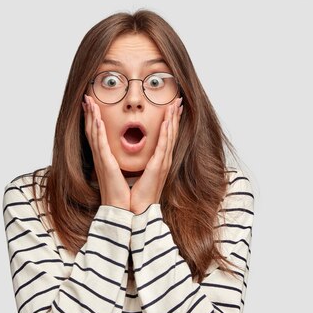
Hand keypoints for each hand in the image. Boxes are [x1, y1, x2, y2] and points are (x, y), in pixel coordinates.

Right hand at [82, 94, 130, 210]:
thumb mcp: (124, 174)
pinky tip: (97, 121)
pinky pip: (100, 146)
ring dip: (91, 117)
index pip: (98, 134)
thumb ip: (121, 163)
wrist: (124, 209)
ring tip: (89, 102)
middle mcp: (101, 157)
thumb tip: (123, 158)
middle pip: (92, 130)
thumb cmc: (125, 194)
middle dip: (89, 113)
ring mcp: (102, 160)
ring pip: (94, 134)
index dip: (94, 119)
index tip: (93, 105)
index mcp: (106, 158)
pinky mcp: (106, 165)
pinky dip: (98, 132)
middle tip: (87, 98)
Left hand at [130, 97, 182, 214]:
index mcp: (158, 162)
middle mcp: (163, 161)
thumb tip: (135, 157)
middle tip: (178, 100)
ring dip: (172, 119)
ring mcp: (162, 163)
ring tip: (174, 105)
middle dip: (174, 116)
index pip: (166, 137)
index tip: (171, 109)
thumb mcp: (138, 175)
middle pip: (171, 134)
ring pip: (169, 136)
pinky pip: (163, 146)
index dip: (170, 122)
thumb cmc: (136, 195)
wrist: (137, 211)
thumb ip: (140, 164)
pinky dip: (166, 132)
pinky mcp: (158, 167)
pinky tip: (167, 121)